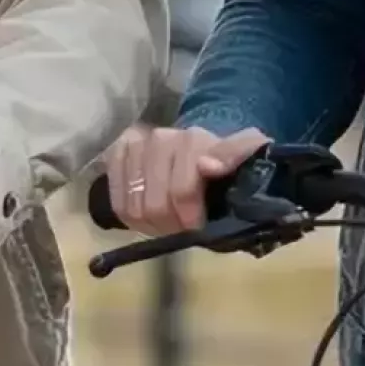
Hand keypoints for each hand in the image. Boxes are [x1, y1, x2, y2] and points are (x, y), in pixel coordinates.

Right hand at [103, 123, 268, 234]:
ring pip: (134, 207)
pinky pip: (117, 202)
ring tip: (167, 223)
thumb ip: (239, 155)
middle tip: (182, 228)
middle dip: (170, 224)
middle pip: (155, 204)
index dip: (190, 217)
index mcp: (193, 140)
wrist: (199, 153)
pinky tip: (148, 217)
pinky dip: (133, 219)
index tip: (199, 227)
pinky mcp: (117, 155)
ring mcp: (135, 145)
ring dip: (152, 225)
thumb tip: (208, 166)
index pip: (182, 189)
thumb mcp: (247, 159)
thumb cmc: (222, 165)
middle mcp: (160, 138)